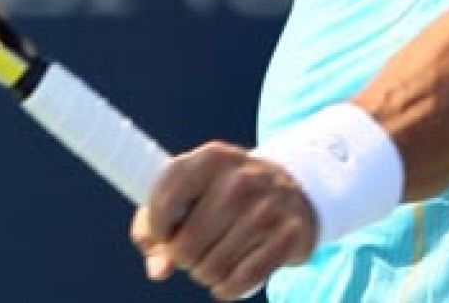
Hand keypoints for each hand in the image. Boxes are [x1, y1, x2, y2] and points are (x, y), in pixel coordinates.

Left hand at [130, 141, 316, 299]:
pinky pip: (243, 280)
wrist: (292, 189)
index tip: (163, 236)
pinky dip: (228, 289)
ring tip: (210, 263)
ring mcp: (268, 207)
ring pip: (212, 267)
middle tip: (191, 252)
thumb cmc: (225, 194)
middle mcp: (240, 179)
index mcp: (210, 158)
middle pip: (186, 245)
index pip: (164, 202)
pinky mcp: (289, 235)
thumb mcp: (191, 191)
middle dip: (181, 258)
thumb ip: (158, 227)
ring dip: (204, 274)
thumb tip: (158, 269)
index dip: (156, 230)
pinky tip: (226, 282)